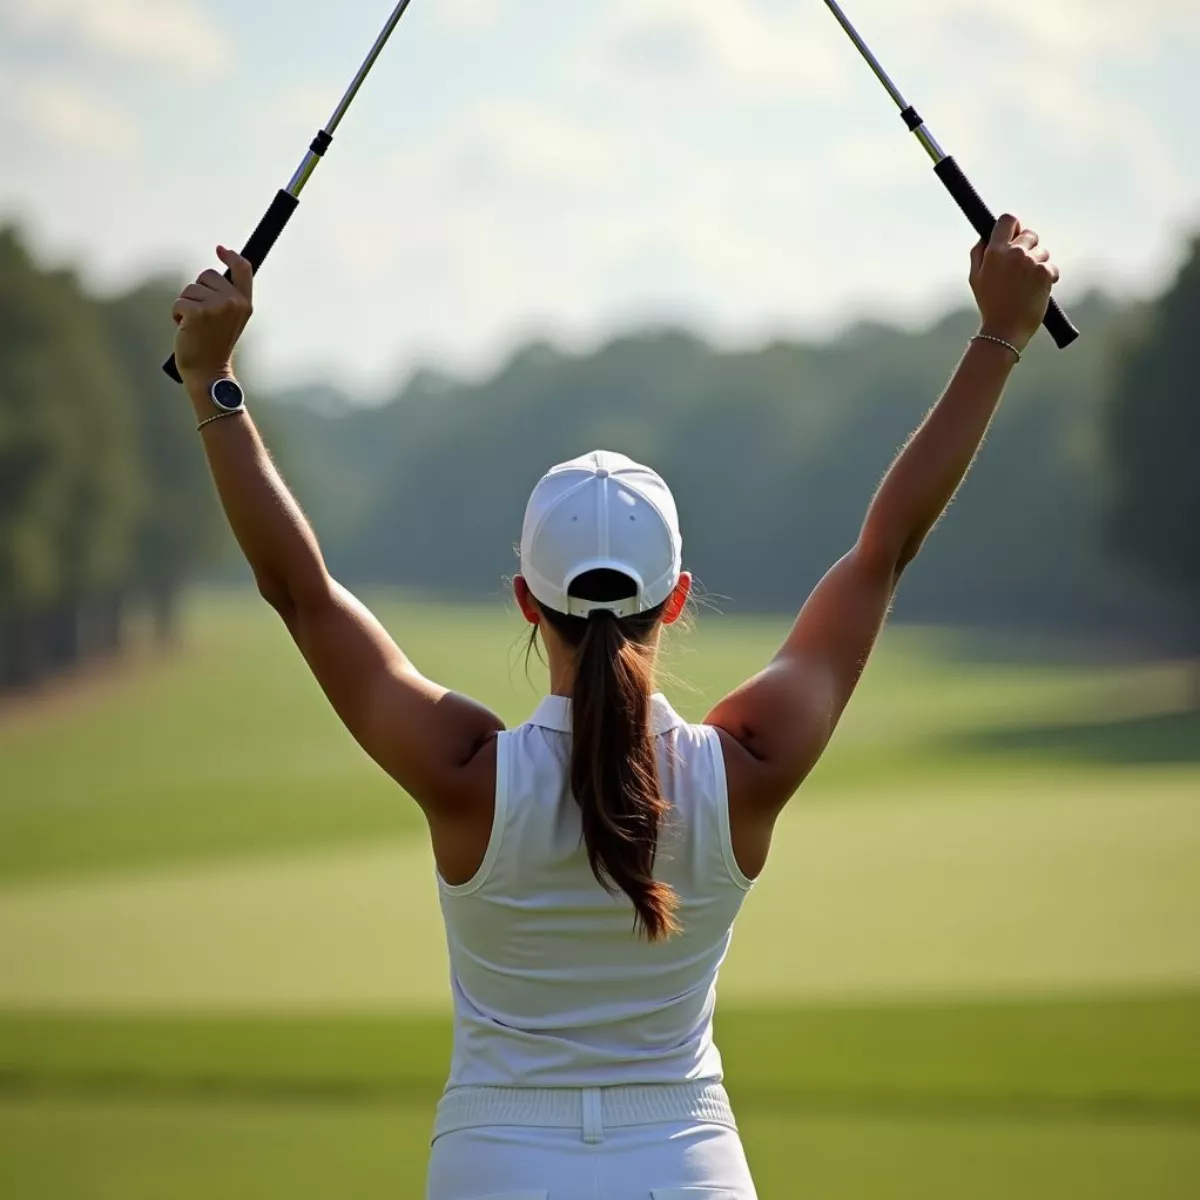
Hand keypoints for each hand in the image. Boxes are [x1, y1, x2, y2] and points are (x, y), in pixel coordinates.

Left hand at [171, 245, 252, 382]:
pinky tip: (186, 329)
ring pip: (190, 289)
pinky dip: (177, 315)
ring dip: (187, 305)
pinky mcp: (198, 312)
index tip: (221, 250)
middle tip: (204, 318)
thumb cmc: (215, 346)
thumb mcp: (230, 320)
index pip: (243, 269)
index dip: (231, 256)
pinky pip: (179, 302)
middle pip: (207, 275)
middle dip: (199, 292)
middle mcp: (234, 302)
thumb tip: (212, 276)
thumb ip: (227, 297)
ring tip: (196, 326)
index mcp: (245, 304)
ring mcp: (217, 306)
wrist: (208, 371)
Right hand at [969, 215, 1060, 350]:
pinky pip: (1051, 267)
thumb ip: (979, 253)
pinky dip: (1046, 278)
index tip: (1014, 236)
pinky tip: (1036, 291)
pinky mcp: (1045, 273)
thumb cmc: (990, 305)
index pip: (1008, 220)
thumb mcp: (975, 278)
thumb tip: (985, 236)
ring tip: (1026, 285)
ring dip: (1037, 264)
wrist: (1005, 330)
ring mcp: (1031, 262)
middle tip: (1020, 269)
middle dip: (1027, 248)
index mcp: (994, 252)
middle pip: (1029, 234)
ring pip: (1042, 252)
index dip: (1013, 226)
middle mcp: (1014, 253)